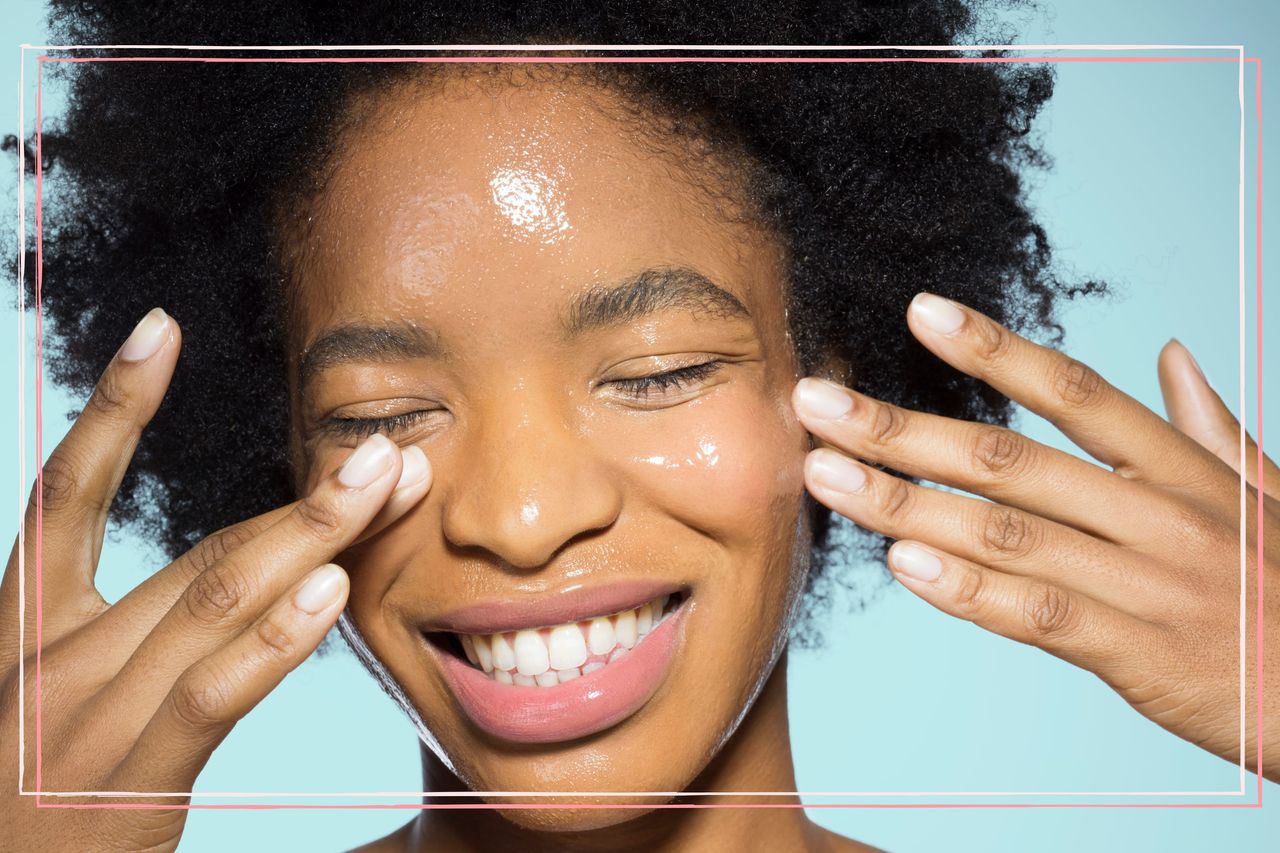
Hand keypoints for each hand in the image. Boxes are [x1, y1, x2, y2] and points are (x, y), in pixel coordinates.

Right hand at [0, 309, 432, 850]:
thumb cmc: (34, 811)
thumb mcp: (64, 708)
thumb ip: (133, 643)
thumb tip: (243, 583)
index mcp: (27, 630)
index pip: (66, 494)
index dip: (113, 407)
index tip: (158, 328)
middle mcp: (46, 663)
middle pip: (194, 548)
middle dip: (302, 494)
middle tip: (385, 441)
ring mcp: (80, 724)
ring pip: (211, 600)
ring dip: (312, 533)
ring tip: (387, 481)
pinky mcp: (123, 791)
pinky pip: (208, 695)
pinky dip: (272, 638)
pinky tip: (330, 589)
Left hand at [791, 292, 1278, 780]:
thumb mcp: (1264, 493)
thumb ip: (1209, 424)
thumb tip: (1170, 352)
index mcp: (1179, 466)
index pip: (1072, 390)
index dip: (992, 349)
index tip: (918, 311)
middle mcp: (1154, 512)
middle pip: (1009, 459)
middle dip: (902, 428)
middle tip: (816, 402)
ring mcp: (1144, 581)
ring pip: (1005, 533)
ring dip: (904, 502)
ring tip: (825, 475)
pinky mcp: (1135, 651)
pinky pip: (1036, 613)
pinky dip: (967, 590)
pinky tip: (902, 565)